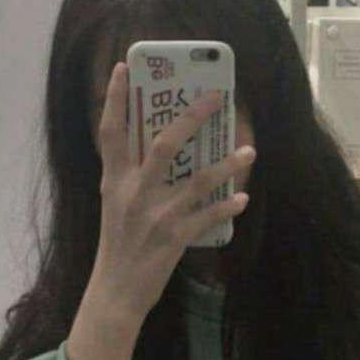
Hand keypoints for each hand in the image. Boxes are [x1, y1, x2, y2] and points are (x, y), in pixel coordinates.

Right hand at [90, 61, 255, 320]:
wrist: (115, 291)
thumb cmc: (116, 246)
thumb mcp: (114, 206)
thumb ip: (130, 179)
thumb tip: (153, 151)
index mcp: (114, 182)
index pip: (110, 132)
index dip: (115, 98)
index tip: (123, 67)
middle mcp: (133, 193)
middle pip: (165, 144)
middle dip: (192, 116)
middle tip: (215, 96)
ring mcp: (155, 216)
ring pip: (198, 180)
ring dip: (228, 164)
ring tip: (250, 150)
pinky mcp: (174, 238)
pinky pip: (209, 216)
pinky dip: (229, 206)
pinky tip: (243, 198)